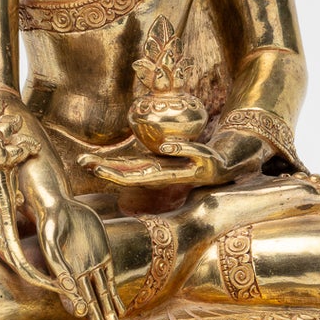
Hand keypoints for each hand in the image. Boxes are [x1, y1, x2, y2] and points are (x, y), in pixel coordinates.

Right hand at [36, 196, 122, 319]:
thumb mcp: (51, 239)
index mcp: (65, 275)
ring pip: (103, 298)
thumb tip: (66, 284)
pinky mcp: (102, 258)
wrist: (60, 206)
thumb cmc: (51, 222)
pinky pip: (110, 283)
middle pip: (91, 306)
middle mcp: (78, 276)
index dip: (81, 309)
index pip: (76, 299)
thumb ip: (57, 262)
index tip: (86, 318)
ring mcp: (91, 268)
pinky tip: (121, 312)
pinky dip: (115, 298)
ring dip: (110, 317)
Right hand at [78, 136, 258, 191]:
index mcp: (162, 171)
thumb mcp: (179, 153)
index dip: (106, 168)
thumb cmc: (203, 158)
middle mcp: (172, 175)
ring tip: (116, 166)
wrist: (237, 161)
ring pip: (161, 172)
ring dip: (138, 170)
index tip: (83, 161)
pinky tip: (164, 147)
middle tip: (89, 166)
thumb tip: (145, 143)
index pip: (129, 172)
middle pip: (137, 176)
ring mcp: (189, 171)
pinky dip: (179, 151)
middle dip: (112, 172)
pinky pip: (193, 154)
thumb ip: (160, 149)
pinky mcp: (209, 164)